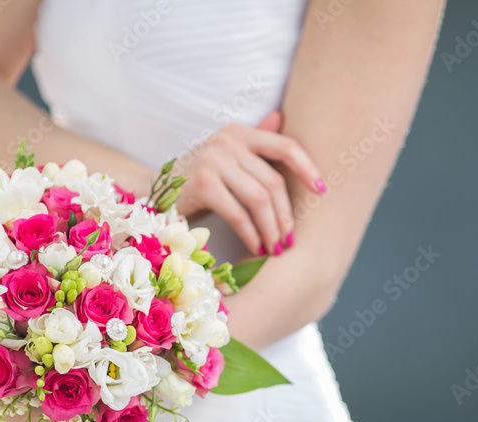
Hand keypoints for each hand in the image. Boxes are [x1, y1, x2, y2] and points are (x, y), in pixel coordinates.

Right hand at [174, 111, 325, 256]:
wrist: (154, 193)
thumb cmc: (198, 181)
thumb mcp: (229, 160)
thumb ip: (254, 143)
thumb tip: (281, 117)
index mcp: (238, 133)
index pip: (285, 146)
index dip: (308, 168)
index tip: (323, 191)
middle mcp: (227, 141)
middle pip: (274, 182)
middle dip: (286, 216)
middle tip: (289, 240)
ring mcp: (213, 160)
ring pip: (259, 199)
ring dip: (271, 229)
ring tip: (275, 248)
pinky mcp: (202, 183)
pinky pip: (238, 213)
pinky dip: (251, 234)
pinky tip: (256, 247)